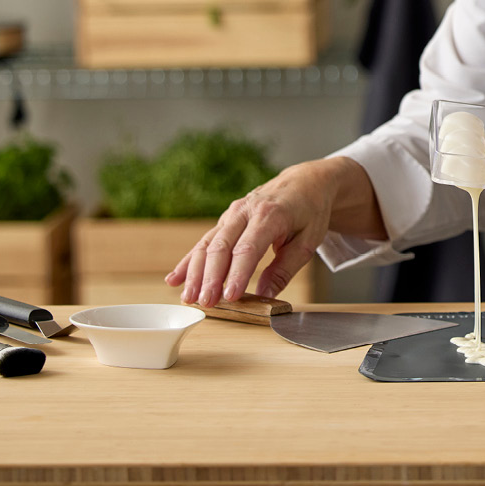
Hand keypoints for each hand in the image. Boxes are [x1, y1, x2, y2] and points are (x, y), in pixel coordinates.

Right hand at [165, 155, 384, 306]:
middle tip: (205, 303)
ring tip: (188, 297)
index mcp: (270, 214)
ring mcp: (233, 213)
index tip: (229, 296)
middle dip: (211, 277)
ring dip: (195, 272)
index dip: (237, 274)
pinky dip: (188, 261)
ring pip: (208, 244)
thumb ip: (285, 268)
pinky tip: (174, 279)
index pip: (248, 248)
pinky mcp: (226, 220)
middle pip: (222, 246)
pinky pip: (204, 241)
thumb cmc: (310, 211)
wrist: (305, 182)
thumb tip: (265, 295)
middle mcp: (246, 211)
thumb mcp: (308, 240)